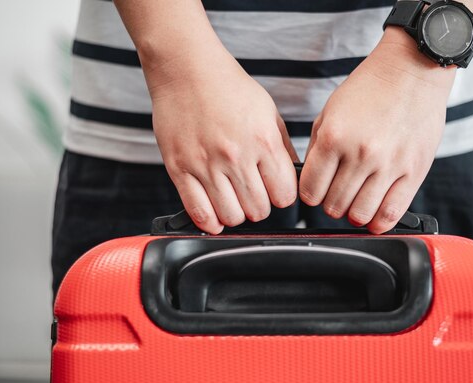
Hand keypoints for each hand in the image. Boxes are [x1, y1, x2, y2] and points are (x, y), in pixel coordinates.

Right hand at [149, 54, 298, 233]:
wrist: (186, 70)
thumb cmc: (228, 87)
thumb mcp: (268, 112)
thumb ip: (282, 148)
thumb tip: (292, 178)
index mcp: (263, 141)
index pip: (284, 195)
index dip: (282, 197)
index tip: (275, 191)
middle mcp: (236, 156)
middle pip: (259, 211)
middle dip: (260, 206)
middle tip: (253, 194)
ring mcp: (205, 164)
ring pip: (231, 217)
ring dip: (236, 214)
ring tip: (233, 199)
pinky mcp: (180, 169)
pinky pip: (198, 212)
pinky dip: (210, 221)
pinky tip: (215, 213)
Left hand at [299, 32, 454, 233]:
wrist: (411, 70)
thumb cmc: (370, 88)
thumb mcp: (330, 112)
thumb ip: (317, 149)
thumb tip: (311, 183)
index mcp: (334, 137)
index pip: (310, 190)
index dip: (310, 195)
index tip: (316, 191)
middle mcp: (360, 153)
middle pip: (333, 205)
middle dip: (330, 204)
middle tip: (337, 194)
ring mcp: (389, 165)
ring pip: (360, 214)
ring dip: (353, 214)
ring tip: (355, 202)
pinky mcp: (413, 171)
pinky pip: (392, 213)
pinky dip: (378, 222)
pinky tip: (374, 217)